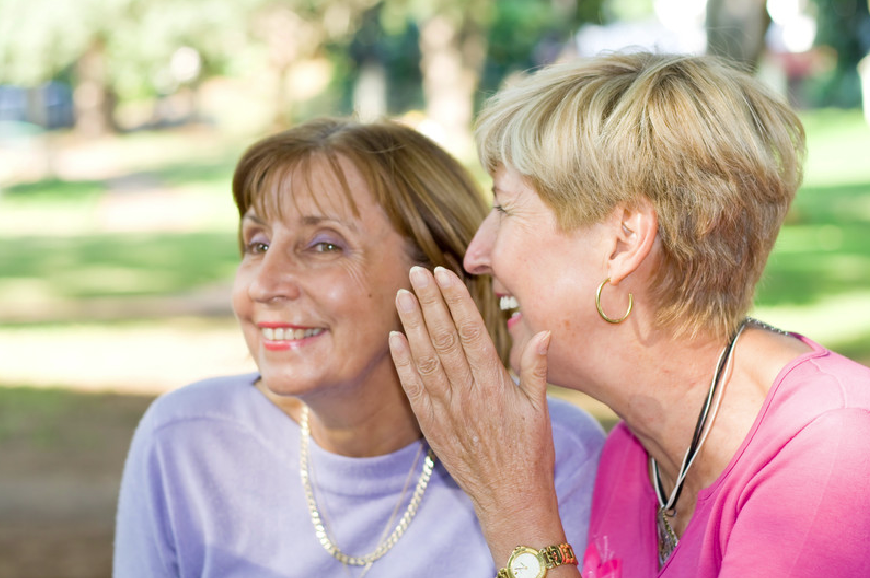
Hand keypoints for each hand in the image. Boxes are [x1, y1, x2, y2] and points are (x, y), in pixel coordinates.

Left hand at [389, 266, 565, 560]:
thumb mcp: (540, 410)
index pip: (471, 332)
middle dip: (429, 302)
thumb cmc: (531, 453)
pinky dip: (402, 362)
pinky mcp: (431, 424)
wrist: (509, 499)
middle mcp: (466, 392)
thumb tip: (544, 332)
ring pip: (424, 358)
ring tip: (401, 295)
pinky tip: (394, 337)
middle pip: (443, 338)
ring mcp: (445, 408)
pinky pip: (413, 388)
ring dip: (411, 324)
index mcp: (495, 384)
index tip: (444, 275)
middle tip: (416, 272)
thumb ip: (537, 369)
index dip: (455, 301)